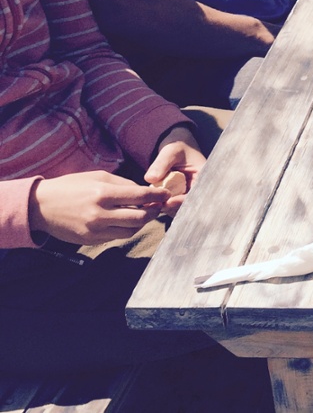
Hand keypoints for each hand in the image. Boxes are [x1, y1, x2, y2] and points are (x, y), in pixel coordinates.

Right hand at [29, 171, 168, 244]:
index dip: (156, 196)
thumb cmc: (72, 186)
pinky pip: (116, 237)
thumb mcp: (98, 177)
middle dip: (153, 211)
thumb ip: (122, 184)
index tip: (166, 194)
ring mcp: (95, 230)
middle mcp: (100, 214)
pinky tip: (127, 221)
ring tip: (145, 213)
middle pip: (139, 217)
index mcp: (103, 194)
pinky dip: (126, 229)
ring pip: (130, 230)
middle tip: (158, 206)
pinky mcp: (90, 240)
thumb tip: (143, 190)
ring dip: (141, 222)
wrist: (42, 206)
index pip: (139, 196)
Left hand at [144, 128, 205, 215]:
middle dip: (172, 207)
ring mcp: (187, 191)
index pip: (195, 194)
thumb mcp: (170, 151)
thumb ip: (161, 164)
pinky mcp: (178, 193)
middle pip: (187, 204)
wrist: (175, 143)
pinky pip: (172, 203)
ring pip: (179, 206)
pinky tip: (152, 201)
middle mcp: (197, 186)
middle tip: (156, 206)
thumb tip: (150, 179)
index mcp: (202, 176)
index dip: (182, 201)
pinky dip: (162, 204)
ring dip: (166, 207)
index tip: (167, 202)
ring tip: (151, 204)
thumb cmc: (177, 144)